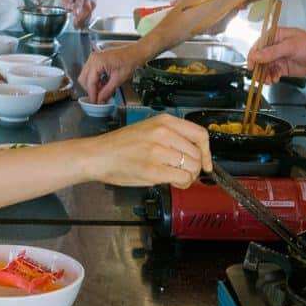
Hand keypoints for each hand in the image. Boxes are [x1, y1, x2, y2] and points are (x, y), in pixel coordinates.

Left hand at [43, 0, 97, 27]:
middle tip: (75, 15)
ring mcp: (88, 1)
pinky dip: (86, 21)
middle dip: (78, 8)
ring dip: (83, 18)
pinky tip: (82, 27)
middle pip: (80, 2)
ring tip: (77, 26)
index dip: (68, 1)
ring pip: (87, 9)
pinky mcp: (93, 6)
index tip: (66, 7)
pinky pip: (90, 15)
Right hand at [78, 43, 145, 102]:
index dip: (92, 94)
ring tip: (102, 91)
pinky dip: (94, 80)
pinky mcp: (96, 60)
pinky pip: (90, 72)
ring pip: (85, 76)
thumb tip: (100, 100)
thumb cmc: (129, 62)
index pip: (90, 82)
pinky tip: (102, 84)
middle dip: (90, 90)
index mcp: (97, 62)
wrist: (135, 53)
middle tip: (98, 98)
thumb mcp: (118, 79)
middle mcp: (93, 59)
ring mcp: (93, 58)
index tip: (95, 102)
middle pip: (84, 79)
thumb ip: (107, 91)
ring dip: (92, 85)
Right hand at [83, 113, 212, 188]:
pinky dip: (182, 184)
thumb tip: (195, 154)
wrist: (98, 155)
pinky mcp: (153, 170)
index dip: (207, 152)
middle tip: (185, 173)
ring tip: (178, 178)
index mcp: (164, 121)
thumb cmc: (122, 144)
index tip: (206, 163)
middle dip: (195, 168)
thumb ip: (172, 136)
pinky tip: (173, 183)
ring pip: (192, 168)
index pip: (200, 134)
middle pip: (197, 154)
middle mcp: (164, 133)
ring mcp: (158, 152)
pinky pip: (181, 178)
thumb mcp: (149, 128)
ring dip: (189, 177)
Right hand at [247, 26, 305, 80]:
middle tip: (259, 78)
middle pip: (260, 58)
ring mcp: (279, 58)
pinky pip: (273, 73)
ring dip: (265, 75)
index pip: (258, 46)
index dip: (253, 56)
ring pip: (266, 68)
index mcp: (274, 36)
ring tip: (268, 81)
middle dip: (259, 68)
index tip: (251, 67)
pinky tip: (274, 80)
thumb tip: (254, 56)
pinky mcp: (284, 68)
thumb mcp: (289, 47)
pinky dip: (272, 77)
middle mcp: (274, 47)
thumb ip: (271, 53)